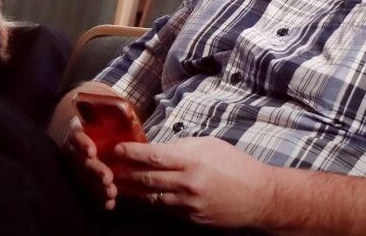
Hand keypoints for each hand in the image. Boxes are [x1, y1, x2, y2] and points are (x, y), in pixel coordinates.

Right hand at [61, 117, 117, 209]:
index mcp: (78, 129)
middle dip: (94, 171)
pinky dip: (99, 197)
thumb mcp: (105, 109)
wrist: (89, 123)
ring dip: (97, 187)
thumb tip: (130, 114)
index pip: (76, 135)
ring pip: (84, 177)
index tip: (91, 151)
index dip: (82, 143)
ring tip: (111, 193)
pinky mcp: (84, 176)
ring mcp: (77, 164)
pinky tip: (110, 204)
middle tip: (107, 178)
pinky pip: (89, 187)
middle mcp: (74, 148)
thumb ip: (115, 112)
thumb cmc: (101, 116)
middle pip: (81, 161)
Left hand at [112, 136, 277, 227]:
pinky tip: (142, 197)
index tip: (116, 149)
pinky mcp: (190, 219)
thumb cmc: (236, 166)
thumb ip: (184, 147)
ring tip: (117, 184)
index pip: (153, 156)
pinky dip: (151, 202)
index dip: (131, 153)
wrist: (258, 197)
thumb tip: (160, 148)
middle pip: (145, 179)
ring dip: (132, 191)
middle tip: (107, 168)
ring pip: (150, 197)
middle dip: (124, 173)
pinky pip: (164, 209)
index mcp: (191, 161)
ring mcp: (187, 204)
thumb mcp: (210, 146)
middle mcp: (186, 183)